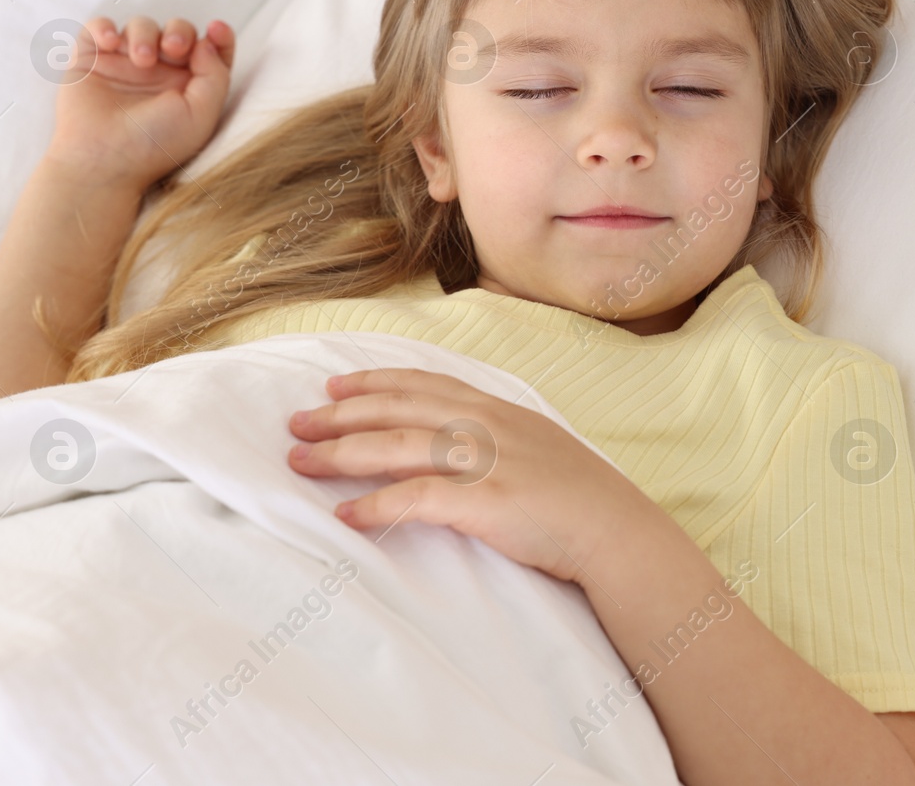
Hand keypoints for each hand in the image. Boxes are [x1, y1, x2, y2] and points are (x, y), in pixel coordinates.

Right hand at [45, 15, 234, 191]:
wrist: (103, 160)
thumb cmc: (154, 145)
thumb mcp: (201, 115)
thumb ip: (215, 76)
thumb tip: (208, 41)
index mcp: (188, 86)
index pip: (209, 51)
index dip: (218, 36)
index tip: (217, 29)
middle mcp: (159, 73)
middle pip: (176, 31)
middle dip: (179, 32)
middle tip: (173, 48)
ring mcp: (124, 64)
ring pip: (140, 26)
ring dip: (144, 34)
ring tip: (141, 60)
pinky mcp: (91, 60)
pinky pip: (97, 27)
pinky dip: (103, 27)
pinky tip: (109, 42)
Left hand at [285, 368, 664, 587]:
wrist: (619, 532)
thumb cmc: (581, 499)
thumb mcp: (538, 447)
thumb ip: (496, 437)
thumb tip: (453, 444)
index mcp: (499, 409)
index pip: (424, 384)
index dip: (374, 382)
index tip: (334, 386)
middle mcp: (488, 425)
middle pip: (399, 409)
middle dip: (341, 414)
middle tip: (295, 423)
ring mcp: (487, 460)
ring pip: (398, 445)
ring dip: (342, 453)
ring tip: (301, 463)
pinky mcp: (486, 501)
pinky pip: (418, 498)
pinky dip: (377, 505)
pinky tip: (346, 516)